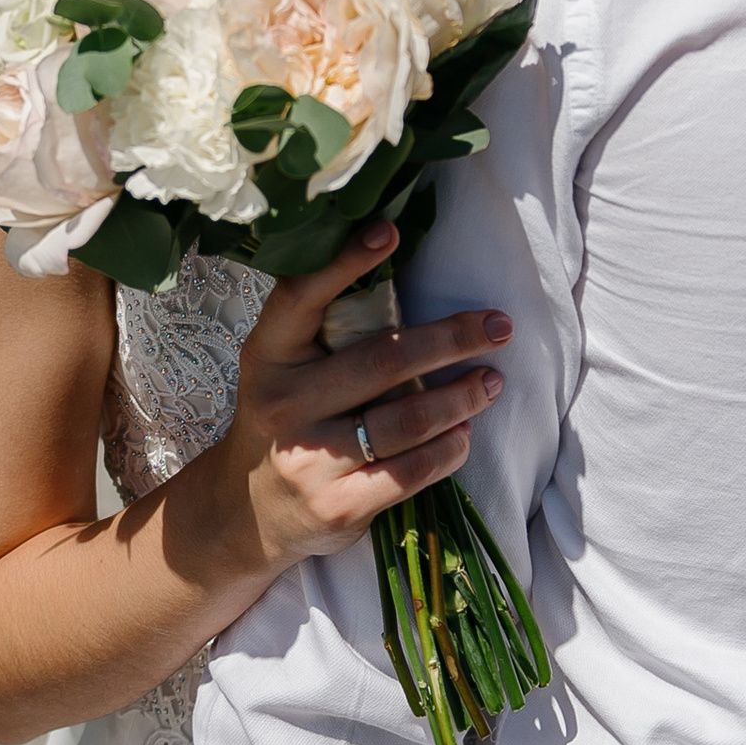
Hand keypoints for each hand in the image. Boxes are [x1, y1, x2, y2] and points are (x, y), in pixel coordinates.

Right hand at [206, 223, 511, 583]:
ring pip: (405, 419)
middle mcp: (284, 403)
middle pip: (382, 360)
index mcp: (269, 355)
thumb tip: (399, 270)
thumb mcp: (283, 368)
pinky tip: (464, 434)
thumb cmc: (285, 419)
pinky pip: (410, 471)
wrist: (248, 512)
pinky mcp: (338, 505)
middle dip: (451, 339)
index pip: (301, 297)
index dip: (344, 262)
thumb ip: (326, 329)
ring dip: (460, 396)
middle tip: (497, 326)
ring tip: (490, 382)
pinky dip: (448, 449)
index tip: (389, 232)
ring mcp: (309, 459)